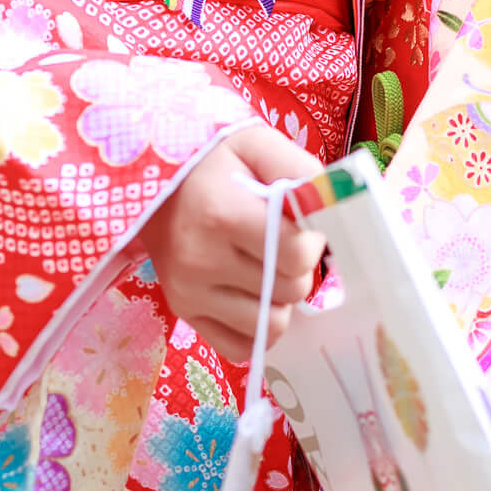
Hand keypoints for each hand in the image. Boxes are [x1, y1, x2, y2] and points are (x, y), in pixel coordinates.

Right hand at [142, 121, 325, 363]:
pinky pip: (241, 348)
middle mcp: (201, 260)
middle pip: (290, 291)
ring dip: (280, 299)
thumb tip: (332, 207)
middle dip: (299, 268)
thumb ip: (300, 169)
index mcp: (221, 214)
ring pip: (272, 325)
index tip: (301, 226)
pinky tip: (252, 293)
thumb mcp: (257, 143)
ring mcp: (189, 293)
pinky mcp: (184, 314)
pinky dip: (256, 325)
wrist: (157, 184)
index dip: (312, 241)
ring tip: (266, 267)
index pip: (296, 255)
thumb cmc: (215, 163)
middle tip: (282, 243)